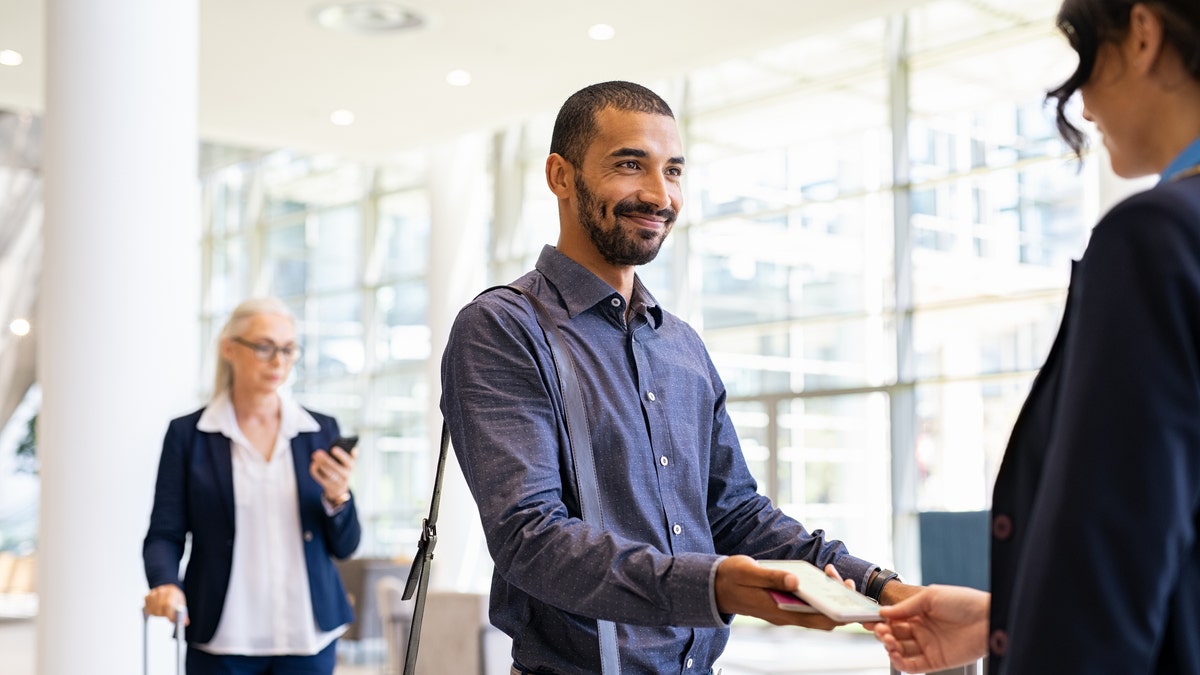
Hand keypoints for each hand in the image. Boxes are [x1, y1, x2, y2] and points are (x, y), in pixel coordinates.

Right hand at [143, 584, 187, 624]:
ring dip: (156, 613)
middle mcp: (162, 591)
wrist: (169, 590)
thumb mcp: (181, 604)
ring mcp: (154, 593)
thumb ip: (183, 614)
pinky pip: (146, 607)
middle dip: (162, 614)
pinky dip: (150, 610)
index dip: (169, 614)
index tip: (171, 620)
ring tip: (162, 610)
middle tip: (165, 614)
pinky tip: (156, 608)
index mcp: (172, 592)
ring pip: (152, 609)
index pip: (168, 604)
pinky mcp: (148, 596)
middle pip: (158, 607)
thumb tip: (185, 623)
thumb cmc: (176, 599)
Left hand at [310, 444, 356, 502]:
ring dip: (320, 464)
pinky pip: (320, 478)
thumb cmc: (343, 469)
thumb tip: (354, 449)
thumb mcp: (349, 463)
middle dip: (326, 459)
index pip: (348, 461)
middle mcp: (345, 476)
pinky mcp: (327, 485)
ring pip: (328, 473)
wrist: (339, 487)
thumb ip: (352, 455)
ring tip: (315, 455)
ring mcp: (336, 482)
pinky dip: (316, 471)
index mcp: (351, 467)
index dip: (341, 455)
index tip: (333, 449)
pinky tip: (314, 463)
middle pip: (336, 468)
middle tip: (318, 452)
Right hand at [714, 555, 853, 630]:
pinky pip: (806, 601)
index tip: (847, 593)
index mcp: (779, 612)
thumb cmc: (731, 577)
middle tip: (845, 580)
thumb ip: (772, 577)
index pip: (818, 620)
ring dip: (828, 594)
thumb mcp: (749, 572)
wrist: (715, 586)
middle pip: (822, 616)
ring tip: (831, 571)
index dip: (838, 612)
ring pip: (816, 609)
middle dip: (839, 601)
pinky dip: (816, 589)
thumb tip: (796, 581)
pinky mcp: (783, 602)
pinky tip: (818, 574)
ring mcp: (785, 610)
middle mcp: (785, 615)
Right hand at [872, 584, 989, 671]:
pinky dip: (900, 662)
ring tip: (888, 639)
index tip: (869, 619)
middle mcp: (922, 630)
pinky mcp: (935, 661)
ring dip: (889, 646)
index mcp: (919, 613)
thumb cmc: (965, 603)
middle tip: (879, 629)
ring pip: (900, 651)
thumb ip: (906, 607)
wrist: (988, 619)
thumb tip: (884, 612)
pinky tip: (894, 654)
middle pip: (894, 635)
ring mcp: (927, 646)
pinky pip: (912, 665)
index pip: (893, 619)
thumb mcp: (931, 596)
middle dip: (883, 633)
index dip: (880, 620)